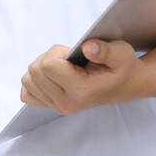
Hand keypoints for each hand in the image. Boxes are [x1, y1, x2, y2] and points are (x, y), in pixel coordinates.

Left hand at [20, 38, 146, 114]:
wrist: (127, 84)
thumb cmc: (123, 67)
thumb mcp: (121, 53)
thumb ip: (105, 50)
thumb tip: (87, 48)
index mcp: (81, 91)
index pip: (47, 65)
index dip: (57, 52)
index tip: (73, 54)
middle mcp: (67, 103)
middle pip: (34, 71)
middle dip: (49, 58)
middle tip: (69, 60)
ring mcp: (58, 107)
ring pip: (28, 80)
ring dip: (41, 68)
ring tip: (63, 67)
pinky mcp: (52, 106)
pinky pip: (27, 93)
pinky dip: (35, 81)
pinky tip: (53, 76)